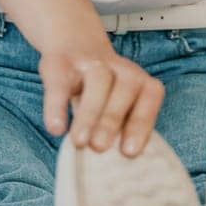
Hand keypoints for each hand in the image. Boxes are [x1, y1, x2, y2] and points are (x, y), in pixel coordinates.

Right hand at [40, 38, 165, 156]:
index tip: (130, 152)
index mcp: (138, 78)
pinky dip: (57, 106)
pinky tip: (55, 128)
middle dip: (112, 120)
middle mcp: (118, 67)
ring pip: (97, 83)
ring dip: (89, 114)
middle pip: (124, 89)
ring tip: (79, 142)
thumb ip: (120, 126)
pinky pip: (59, 83)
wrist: (72, 39)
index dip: (141, 123)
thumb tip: (117, 166)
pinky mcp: (60, 61)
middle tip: (99, 149)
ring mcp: (89, 61)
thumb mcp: (116, 99)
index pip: (150, 95)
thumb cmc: (101, 88)